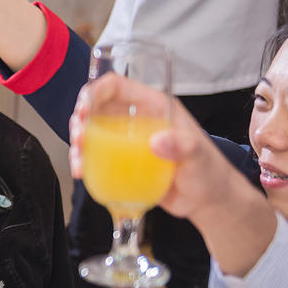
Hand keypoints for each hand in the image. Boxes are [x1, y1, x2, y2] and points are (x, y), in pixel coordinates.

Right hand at [68, 73, 246, 221]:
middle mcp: (136, 120)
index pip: (117, 86)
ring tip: (79, 162)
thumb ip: (183, 146)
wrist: (207, 201)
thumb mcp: (199, 156)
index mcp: (153, 106)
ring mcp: (127, 142)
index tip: (84, 108)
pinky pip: (96, 156)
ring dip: (78, 143)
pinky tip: (81, 173)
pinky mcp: (122, 162)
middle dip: (79, 119)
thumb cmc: (209, 172)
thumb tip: (157, 141)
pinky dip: (84, 162)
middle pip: (97, 108)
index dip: (95, 91)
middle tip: (79, 138)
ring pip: (92, 133)